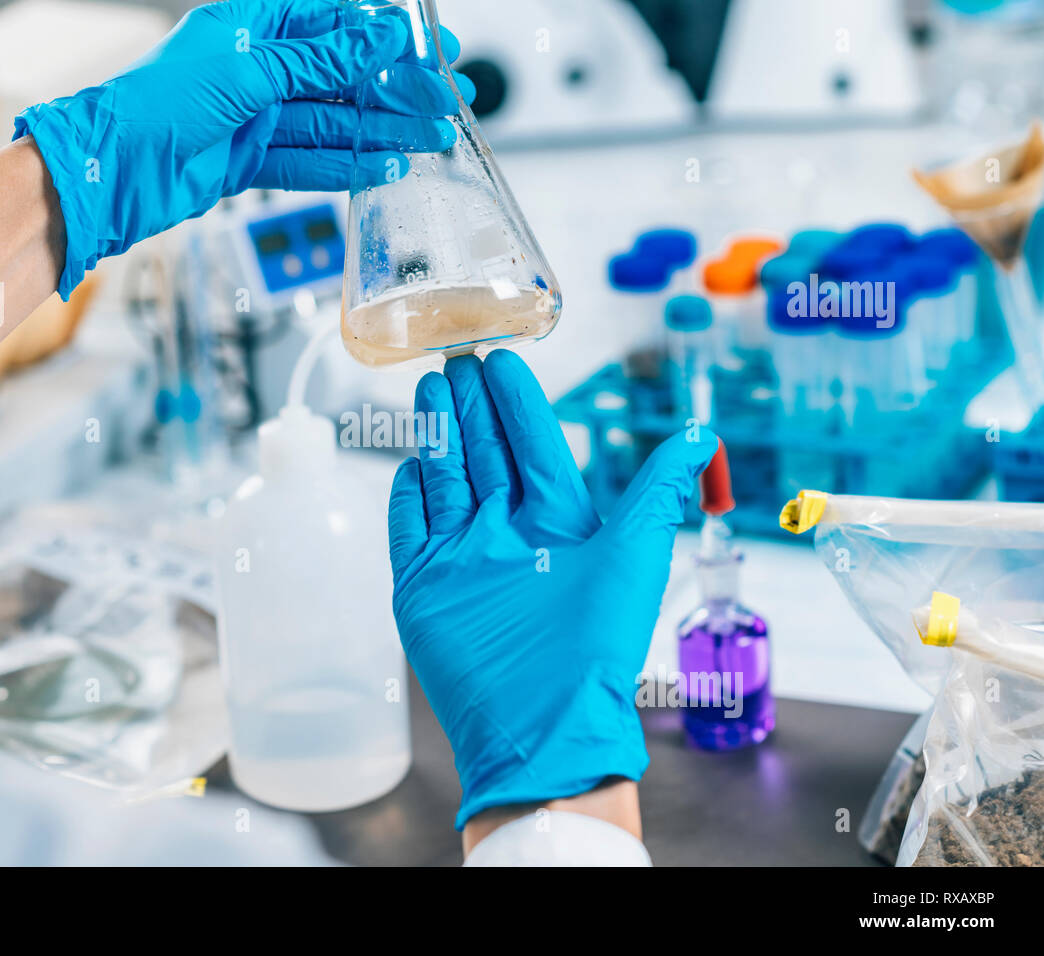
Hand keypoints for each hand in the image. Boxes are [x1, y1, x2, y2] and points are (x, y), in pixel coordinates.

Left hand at [15, 0, 474, 299]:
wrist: (114, 171)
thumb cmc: (158, 103)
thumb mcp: (251, 69)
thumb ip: (320, 58)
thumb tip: (379, 36)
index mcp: (253, 25)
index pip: (336, 24)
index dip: (387, 37)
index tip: (432, 48)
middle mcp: (257, 68)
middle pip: (342, 78)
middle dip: (395, 92)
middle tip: (443, 105)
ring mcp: (255, 116)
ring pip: (333, 123)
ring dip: (381, 133)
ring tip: (429, 141)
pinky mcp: (251, 160)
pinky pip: (310, 161)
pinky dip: (346, 167)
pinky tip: (383, 168)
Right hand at [388, 351, 716, 829]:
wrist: (541, 721)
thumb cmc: (595, 645)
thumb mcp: (634, 552)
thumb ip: (658, 488)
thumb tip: (702, 434)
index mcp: (559, 524)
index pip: (533, 445)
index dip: (518, 402)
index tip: (504, 358)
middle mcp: (509, 536)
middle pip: (486, 452)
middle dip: (471, 405)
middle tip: (455, 353)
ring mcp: (463, 560)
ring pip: (446, 478)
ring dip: (439, 433)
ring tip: (429, 385)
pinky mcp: (425, 587)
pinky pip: (411, 528)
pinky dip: (409, 493)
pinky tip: (410, 462)